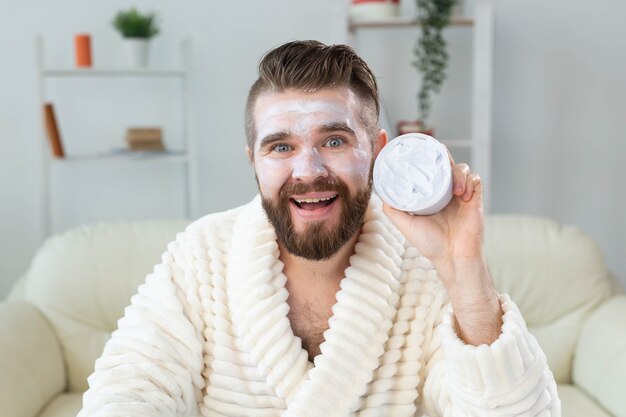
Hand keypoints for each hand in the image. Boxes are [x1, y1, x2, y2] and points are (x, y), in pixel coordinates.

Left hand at [382, 150, 501, 344]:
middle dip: (435, 152)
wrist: (453, 257)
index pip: (416, 165)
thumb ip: (393, 209)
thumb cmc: (430, 243)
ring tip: (455, 193)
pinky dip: (469, 183)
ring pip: (459, 166)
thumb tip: (380, 193)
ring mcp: (458, 191)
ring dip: (456, 173)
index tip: (384, 135)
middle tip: (430, 154)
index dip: (403, 150)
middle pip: (439, 159)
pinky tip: (464, 196)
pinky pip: (474, 178)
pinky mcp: (474, 196)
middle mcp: (441, 188)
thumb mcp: (405, 224)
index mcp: (426, 191)